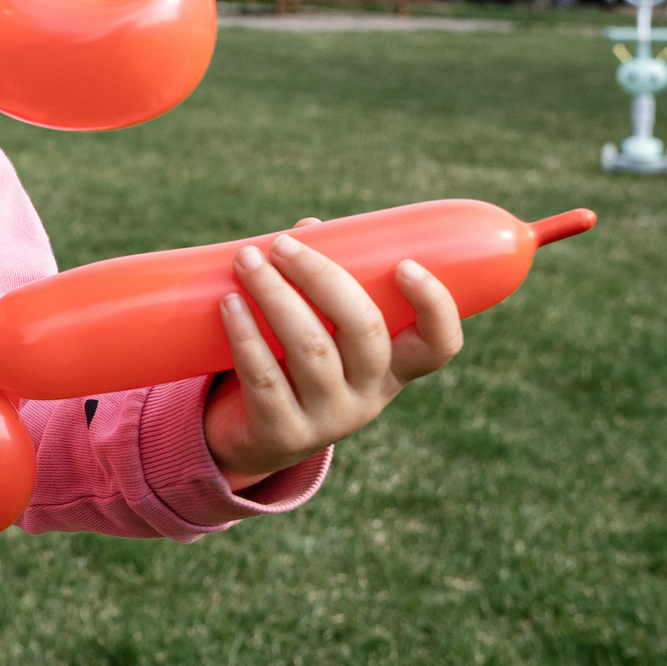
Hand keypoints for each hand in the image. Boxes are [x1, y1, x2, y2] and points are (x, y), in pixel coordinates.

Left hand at [200, 218, 463, 488]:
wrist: (251, 438)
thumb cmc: (291, 365)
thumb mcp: (320, 331)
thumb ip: (320, 283)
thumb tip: (308, 227)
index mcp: (392, 368)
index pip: (437, 345)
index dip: (434, 306)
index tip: (405, 264)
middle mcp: (368, 397)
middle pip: (363, 329)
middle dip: (321, 276)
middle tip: (281, 245)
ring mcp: (328, 419)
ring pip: (310, 349)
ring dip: (275, 296)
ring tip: (246, 261)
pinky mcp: (283, 433)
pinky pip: (265, 379)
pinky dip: (246, 335)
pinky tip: (229, 304)